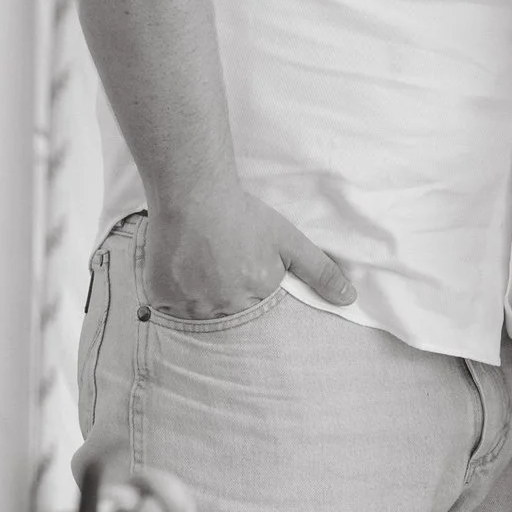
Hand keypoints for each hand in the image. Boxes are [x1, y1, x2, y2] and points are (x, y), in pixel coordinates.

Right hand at [145, 185, 354, 318]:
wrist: (193, 193)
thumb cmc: (243, 215)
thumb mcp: (289, 241)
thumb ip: (320, 271)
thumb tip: (350, 299)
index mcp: (257, 297)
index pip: (260, 316)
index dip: (251, 296)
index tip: (242, 277)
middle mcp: (225, 307)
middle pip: (229, 318)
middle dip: (227, 300)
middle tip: (219, 270)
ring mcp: (191, 305)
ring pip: (199, 317)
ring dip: (201, 300)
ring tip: (201, 269)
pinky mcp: (162, 297)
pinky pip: (171, 310)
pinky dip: (176, 297)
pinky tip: (182, 272)